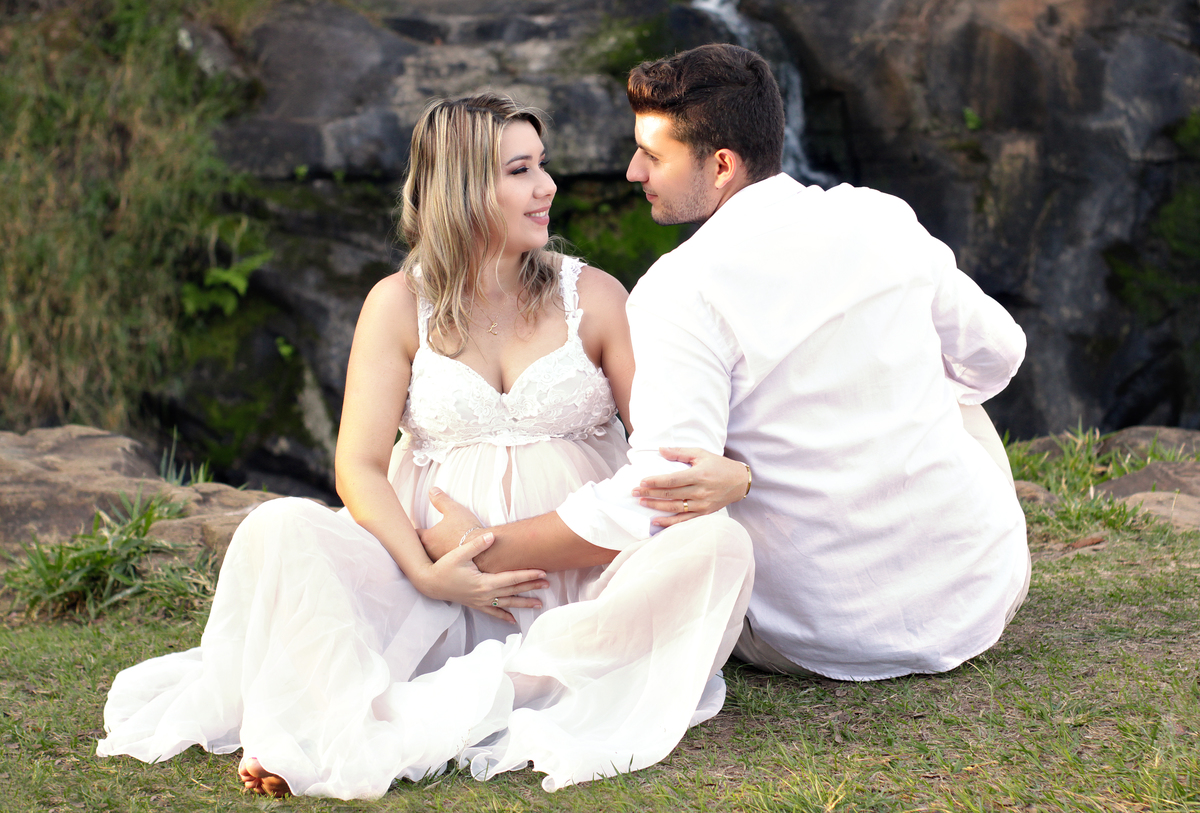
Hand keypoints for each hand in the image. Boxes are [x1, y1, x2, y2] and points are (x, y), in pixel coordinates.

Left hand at [418, 487, 484, 562]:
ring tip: (437, 548)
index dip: (415, 530)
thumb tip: (432, 490)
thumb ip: (440, 500)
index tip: (415, 527)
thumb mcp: (453, 509)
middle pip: (420, 548)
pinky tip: (449, 557)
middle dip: (421, 543)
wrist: (484, 549)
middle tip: (422, 540)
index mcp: (428, 538)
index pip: (415, 534)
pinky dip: (443, 560)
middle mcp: (430, 552)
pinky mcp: (450, 569)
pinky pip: (442, 564)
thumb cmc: (467, 529)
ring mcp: (439, 562)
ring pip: (431, 557)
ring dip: (433, 552)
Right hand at [418, 532, 549, 623]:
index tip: (543, 573)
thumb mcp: (459, 554)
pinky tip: (513, 621)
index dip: (528, 574)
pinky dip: (504, 616)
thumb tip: (492, 537)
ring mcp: (480, 601)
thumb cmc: (444, 567)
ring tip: (539, 604)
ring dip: (523, 603)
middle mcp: (485, 594)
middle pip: (513, 590)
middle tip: (548, 584)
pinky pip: (493, 612)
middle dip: (531, 587)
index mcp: (484, 582)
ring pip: (507, 603)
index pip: (511, 578)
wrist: (430, 583)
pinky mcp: (475, 604)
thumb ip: (476, 545)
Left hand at [632, 447, 749, 527]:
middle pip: (670, 494)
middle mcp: (700, 491)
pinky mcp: (704, 513)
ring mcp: (702, 504)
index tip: (642, 481)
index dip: (655, 481)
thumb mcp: (701, 454)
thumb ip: (680, 452)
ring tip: (641, 502)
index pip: (672, 480)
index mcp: (698, 475)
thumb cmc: (719, 465)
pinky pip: (684, 520)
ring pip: (674, 508)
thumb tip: (661, 450)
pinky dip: (669, 522)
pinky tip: (656, 521)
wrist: (739, 482)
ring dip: (656, 506)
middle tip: (634, 492)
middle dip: (650, 493)